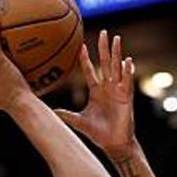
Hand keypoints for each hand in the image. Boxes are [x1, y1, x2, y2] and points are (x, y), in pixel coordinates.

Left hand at [55, 31, 136, 155]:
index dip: (86, 59)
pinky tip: (127, 61)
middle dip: (104, 48)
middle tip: (104, 33)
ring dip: (117, 53)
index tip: (82, 46)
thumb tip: (49, 112)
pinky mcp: (126, 98)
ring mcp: (118, 91)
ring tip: (117, 39)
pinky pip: (127, 82)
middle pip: (105, 63)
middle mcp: (108, 88)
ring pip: (117, 68)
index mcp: (96, 91)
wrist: (113, 144)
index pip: (90, 71)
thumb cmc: (98, 133)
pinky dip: (127, 71)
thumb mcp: (79, 122)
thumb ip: (66, 115)